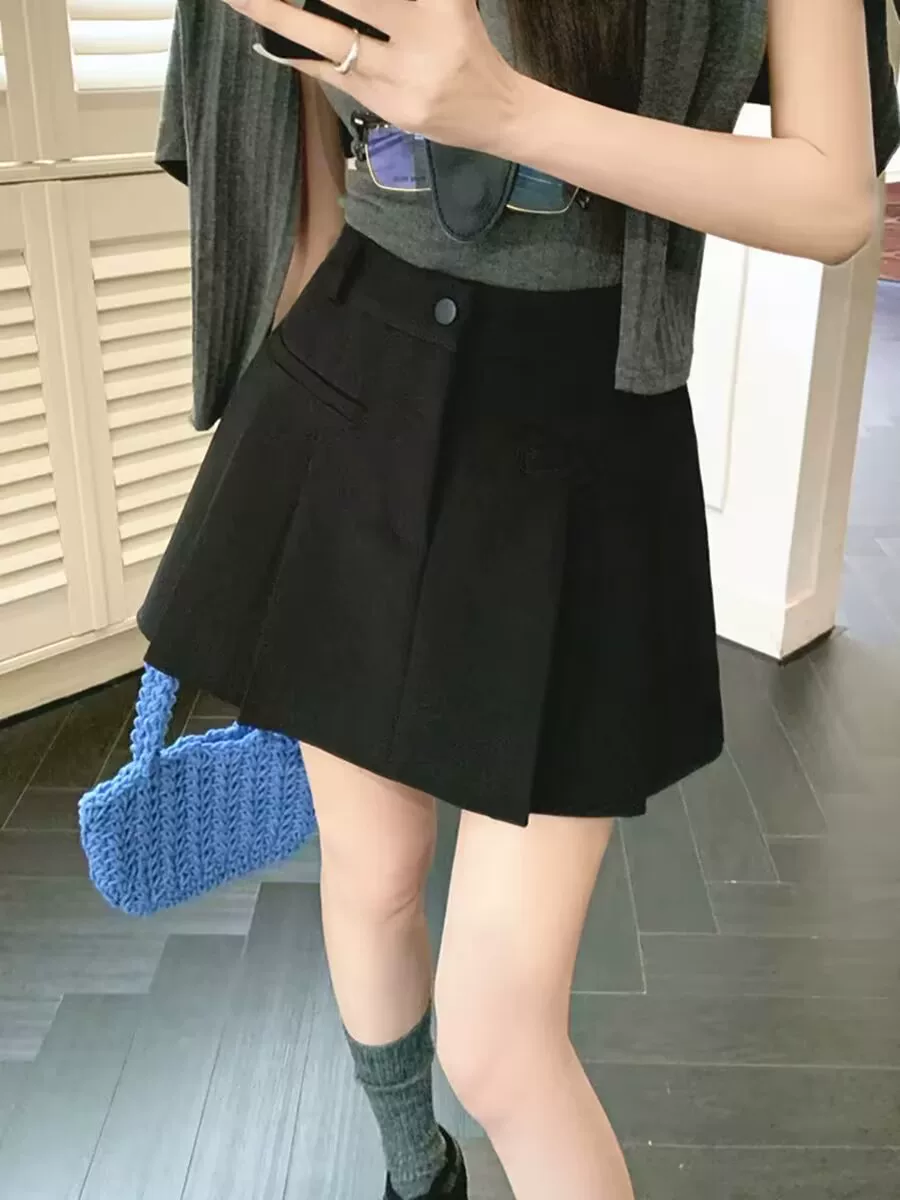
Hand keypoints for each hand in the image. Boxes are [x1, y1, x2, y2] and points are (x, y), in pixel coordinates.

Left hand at [221, 0, 522, 152]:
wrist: (495, 114)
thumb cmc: (466, 46)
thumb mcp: (449, 2)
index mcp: (440, 8)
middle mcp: (421, 42)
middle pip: (350, 7)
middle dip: (292, 1)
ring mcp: (402, 82)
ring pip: (331, 44)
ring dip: (282, 21)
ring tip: (241, 0)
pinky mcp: (388, 110)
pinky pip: (335, 76)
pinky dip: (302, 55)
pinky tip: (272, 40)